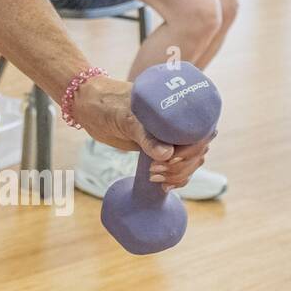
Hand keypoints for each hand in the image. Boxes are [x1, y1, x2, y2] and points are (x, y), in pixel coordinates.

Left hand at [70, 75, 216, 191]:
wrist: (91, 107)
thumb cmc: (108, 104)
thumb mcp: (126, 117)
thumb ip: (145, 135)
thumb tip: (167, 154)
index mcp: (177, 110)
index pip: (199, 134)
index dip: (190, 151)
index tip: (171, 160)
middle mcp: (178, 124)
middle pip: (197, 152)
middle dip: (181, 167)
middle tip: (155, 172)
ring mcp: (171, 138)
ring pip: (190, 163)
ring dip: (178, 175)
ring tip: (156, 179)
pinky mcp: (160, 150)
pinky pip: (178, 167)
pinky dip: (176, 179)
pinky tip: (165, 187)